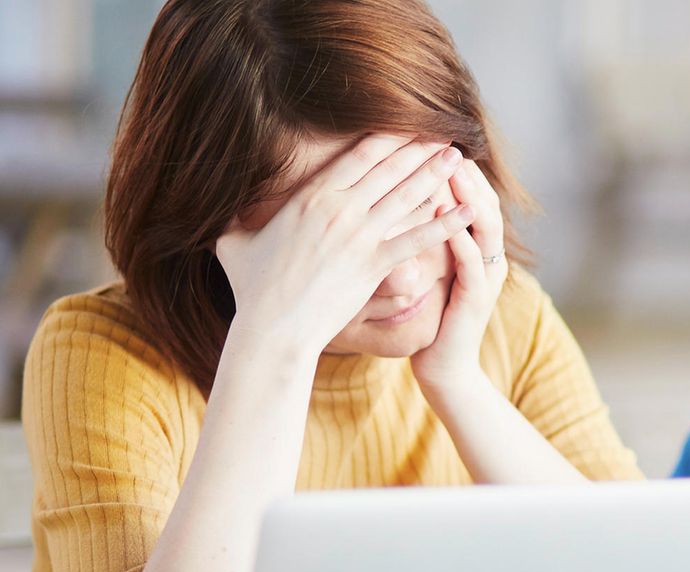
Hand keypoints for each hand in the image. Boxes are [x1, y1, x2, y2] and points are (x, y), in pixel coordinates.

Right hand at [215, 134, 474, 355]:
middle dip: (418, 148)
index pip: (358, 156)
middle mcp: (338, 209)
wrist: (273, 329)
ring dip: (436, 173)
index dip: (387, 137)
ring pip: (406, 195)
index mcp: (310, 196)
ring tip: (459, 156)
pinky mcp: (375, 264)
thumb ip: (235, 218)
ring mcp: (359, 236)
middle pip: (389, 168)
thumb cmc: (252, 289)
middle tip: (445, 133)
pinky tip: (469, 209)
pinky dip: (446, 223)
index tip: (407, 126)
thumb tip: (220, 205)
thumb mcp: (233, 242)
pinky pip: (417, 238)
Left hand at [410, 159, 507, 390]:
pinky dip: (460, 239)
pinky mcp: (475, 301)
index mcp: (476, 248)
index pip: (470, 196)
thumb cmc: (429, 318)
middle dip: (465, 172)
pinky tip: (442, 218)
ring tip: (450, 170)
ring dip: (469, 197)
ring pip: (486, 227)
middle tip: (444, 141)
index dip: (455, 168)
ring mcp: (486, 279)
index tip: (430, 139)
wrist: (442, 369)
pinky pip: (473, 264)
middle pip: (484, 202)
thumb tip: (398, 197)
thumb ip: (423, 235)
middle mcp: (488, 258)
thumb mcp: (427, 268)